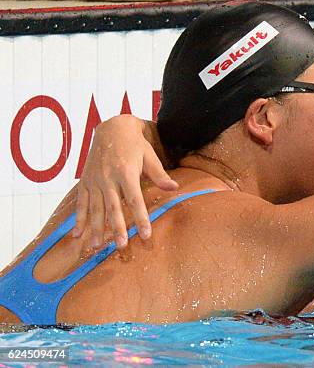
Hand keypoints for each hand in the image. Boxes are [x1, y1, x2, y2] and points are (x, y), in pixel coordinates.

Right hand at [73, 115, 177, 248]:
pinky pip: (81, 203)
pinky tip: (78, 235)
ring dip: (96, 228)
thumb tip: (174, 188)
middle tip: (121, 246)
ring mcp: (95, 180)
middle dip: (117, 228)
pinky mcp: (85, 182)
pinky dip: (78, 219)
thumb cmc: (134, 144)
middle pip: (113, 207)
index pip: (135, 200)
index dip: (140, 218)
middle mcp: (108, 178)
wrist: (111, 128)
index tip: (145, 234)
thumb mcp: (149, 156)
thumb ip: (159, 175)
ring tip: (98, 246)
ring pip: (95, 208)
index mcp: (126, 172)